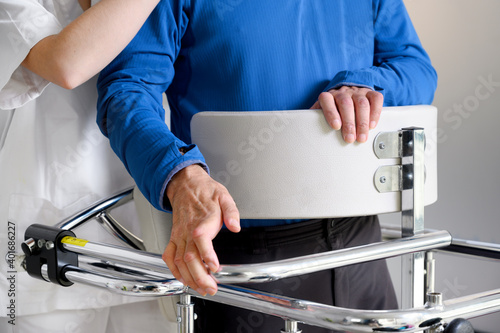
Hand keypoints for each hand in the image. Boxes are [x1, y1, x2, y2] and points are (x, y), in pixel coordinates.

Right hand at [163, 164, 239, 295]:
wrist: (185, 184)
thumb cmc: (205, 192)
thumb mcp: (224, 196)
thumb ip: (231, 212)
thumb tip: (235, 226)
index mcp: (202, 222)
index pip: (201, 241)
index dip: (207, 256)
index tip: (215, 268)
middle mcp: (187, 231)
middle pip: (189, 258)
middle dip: (199, 277)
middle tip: (211, 288)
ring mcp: (179, 236)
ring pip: (179, 261)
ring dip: (189, 278)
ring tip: (201, 289)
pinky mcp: (174, 238)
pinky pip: (169, 256)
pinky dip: (174, 270)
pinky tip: (183, 279)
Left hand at [311, 86, 382, 142]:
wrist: (345, 92)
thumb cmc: (332, 108)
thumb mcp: (320, 112)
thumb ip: (313, 120)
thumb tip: (305, 131)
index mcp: (328, 96)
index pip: (327, 100)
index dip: (331, 113)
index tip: (335, 126)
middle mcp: (342, 92)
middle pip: (346, 104)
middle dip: (349, 123)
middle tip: (350, 139)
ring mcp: (357, 92)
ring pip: (362, 103)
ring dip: (362, 122)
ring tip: (361, 137)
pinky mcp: (370, 93)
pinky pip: (376, 99)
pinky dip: (375, 113)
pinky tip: (371, 125)